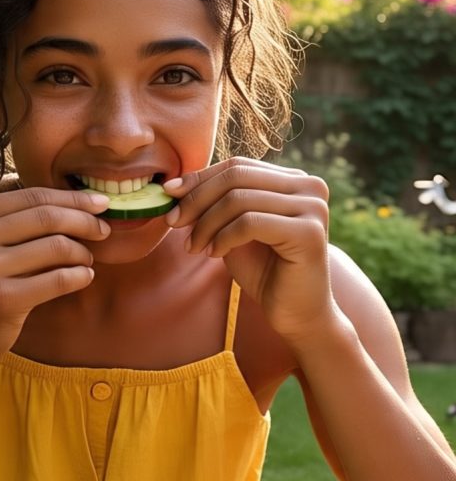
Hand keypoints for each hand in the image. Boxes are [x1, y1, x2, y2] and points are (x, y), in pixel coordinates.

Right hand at [0, 186, 109, 366]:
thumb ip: (20, 218)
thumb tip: (79, 198)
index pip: (33, 196)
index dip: (72, 198)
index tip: (100, 204)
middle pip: (47, 217)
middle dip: (85, 222)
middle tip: (104, 230)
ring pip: (57, 247)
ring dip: (83, 253)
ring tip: (87, 260)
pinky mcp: (2, 299)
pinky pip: (58, 279)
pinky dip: (80, 276)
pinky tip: (85, 277)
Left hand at [164, 158, 333, 342]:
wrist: (296, 315)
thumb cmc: (265, 273)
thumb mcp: (233, 232)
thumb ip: (216, 206)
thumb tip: (175, 186)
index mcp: (294, 180)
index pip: (237, 166)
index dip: (200, 178)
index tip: (169, 195)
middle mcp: (309, 187)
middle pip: (236, 177)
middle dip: (196, 199)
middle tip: (173, 222)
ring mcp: (312, 208)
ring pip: (239, 199)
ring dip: (206, 224)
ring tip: (194, 247)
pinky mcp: (308, 233)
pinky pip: (249, 223)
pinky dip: (223, 237)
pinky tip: (214, 254)